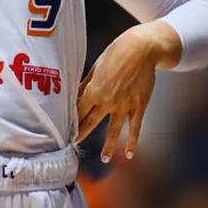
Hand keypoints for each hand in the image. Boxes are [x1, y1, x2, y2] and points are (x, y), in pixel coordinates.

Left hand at [76, 21, 180, 162]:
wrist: (142, 49)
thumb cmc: (117, 52)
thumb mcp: (97, 65)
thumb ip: (86, 82)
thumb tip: (76, 93)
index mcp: (94, 90)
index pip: (78, 111)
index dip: (71, 122)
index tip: (65, 131)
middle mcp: (107, 101)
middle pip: (90, 123)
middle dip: (81, 135)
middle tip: (74, 146)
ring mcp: (123, 106)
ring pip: (113, 130)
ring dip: (108, 146)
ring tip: (104, 159)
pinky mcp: (138, 106)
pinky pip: (135, 128)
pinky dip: (133, 142)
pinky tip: (130, 155)